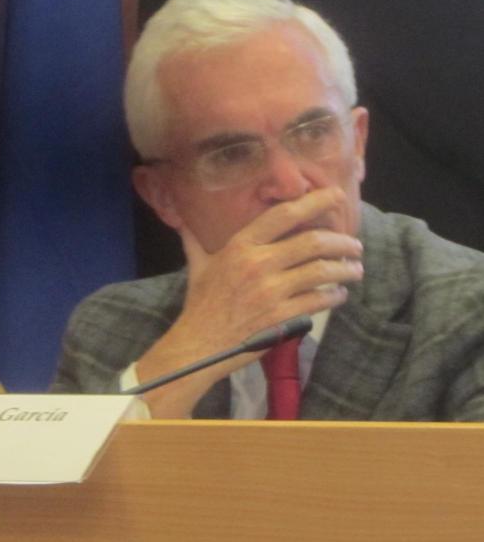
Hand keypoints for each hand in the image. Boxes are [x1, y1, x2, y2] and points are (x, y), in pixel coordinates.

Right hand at [136, 187, 363, 417]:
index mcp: (240, 245)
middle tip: (355, 245)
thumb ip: (195, 241)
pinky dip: (335, 295)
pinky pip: (318, 300)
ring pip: (321, 272)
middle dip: (341, 241)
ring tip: (355, 269)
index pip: (284, 215)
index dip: (315, 202)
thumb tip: (184, 221)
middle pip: (312, 242)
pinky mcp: (282, 316)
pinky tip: (340, 293)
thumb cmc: (200, 303)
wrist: (200, 344)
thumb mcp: (198, 266)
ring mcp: (272, 291)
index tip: (336, 197)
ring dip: (345, 270)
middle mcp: (258, 263)